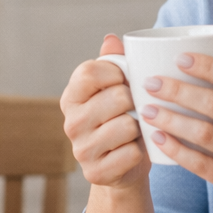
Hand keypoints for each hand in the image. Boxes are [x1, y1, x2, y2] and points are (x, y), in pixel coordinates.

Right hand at [61, 35, 151, 191]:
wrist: (124, 167)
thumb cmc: (123, 119)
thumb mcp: (116, 89)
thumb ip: (113, 63)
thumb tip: (111, 39)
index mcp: (71, 97)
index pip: (90, 71)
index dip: (117, 72)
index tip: (126, 80)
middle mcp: (70, 123)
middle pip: (116, 97)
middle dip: (135, 101)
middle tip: (137, 109)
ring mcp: (80, 150)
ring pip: (127, 125)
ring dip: (140, 127)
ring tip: (137, 130)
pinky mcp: (95, 173)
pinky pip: (131, 153)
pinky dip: (141, 151)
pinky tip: (136, 151)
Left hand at [143, 54, 212, 212]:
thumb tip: (194, 65)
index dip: (208, 66)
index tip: (180, 58)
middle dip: (178, 91)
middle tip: (150, 83)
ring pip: (205, 134)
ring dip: (171, 120)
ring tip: (147, 110)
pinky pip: (202, 165)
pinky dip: (177, 151)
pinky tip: (158, 139)